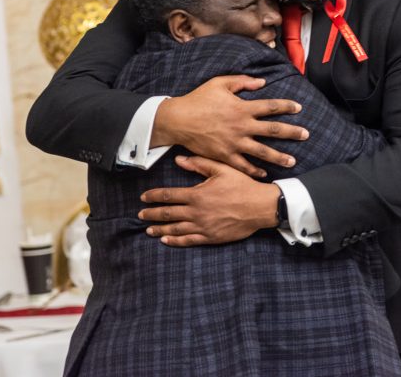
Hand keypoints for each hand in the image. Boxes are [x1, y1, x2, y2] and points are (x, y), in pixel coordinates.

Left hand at [138, 155, 280, 246]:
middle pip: (168, 214)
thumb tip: (178, 160)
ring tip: (148, 230)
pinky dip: (175, 241)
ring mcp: (203, 226)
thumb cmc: (242, 185)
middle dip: (152, 214)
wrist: (260, 206)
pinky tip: (166, 240)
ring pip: (175, 229)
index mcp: (197, 194)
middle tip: (140, 215)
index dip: (153, 197)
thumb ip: (199, 164)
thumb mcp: (221, 169)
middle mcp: (197, 212)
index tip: (144, 198)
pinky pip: (189, 240)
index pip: (168, 195)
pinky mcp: (211, 237)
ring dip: (160, 229)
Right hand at [150, 75, 307, 177]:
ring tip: (292, 162)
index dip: (286, 106)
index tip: (299, 108)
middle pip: (272, 130)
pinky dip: (255, 170)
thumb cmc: (198, 99)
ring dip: (279, 157)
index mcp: (242, 107)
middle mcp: (241, 126)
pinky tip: (264, 173)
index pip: (270, 106)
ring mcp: (234, 143)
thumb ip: (242, 81)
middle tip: (306, 135)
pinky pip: (243, 165)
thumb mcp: (219, 83)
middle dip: (291, 133)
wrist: (178, 120)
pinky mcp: (224, 155)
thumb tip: (262, 82)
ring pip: (262, 152)